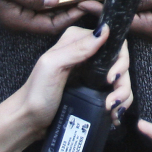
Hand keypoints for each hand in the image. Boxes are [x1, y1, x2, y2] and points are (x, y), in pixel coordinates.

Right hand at [0, 0, 84, 34]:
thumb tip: (53, 2)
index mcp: (16, 19)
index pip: (49, 26)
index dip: (69, 18)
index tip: (85, 5)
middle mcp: (20, 17)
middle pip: (51, 22)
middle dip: (71, 13)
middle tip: (89, 0)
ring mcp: (21, 9)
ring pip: (48, 13)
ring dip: (65, 5)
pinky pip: (43, 3)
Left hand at [0, 24, 131, 151]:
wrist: (28, 121)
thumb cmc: (36, 93)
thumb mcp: (53, 66)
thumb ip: (77, 48)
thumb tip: (105, 30)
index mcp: (77, 40)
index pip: (112, 40)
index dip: (120, 59)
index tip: (112, 78)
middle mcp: (88, 53)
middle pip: (121, 61)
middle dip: (122, 82)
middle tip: (113, 100)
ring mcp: (93, 72)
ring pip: (122, 78)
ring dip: (123, 94)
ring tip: (112, 110)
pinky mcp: (95, 89)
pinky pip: (116, 91)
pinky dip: (120, 102)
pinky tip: (115, 114)